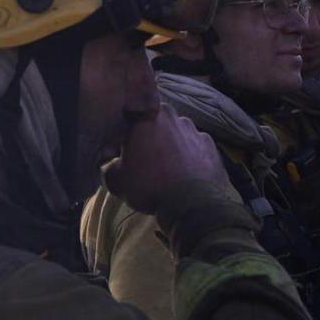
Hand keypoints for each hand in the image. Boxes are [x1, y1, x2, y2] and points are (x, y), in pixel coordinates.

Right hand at [104, 105, 226, 213]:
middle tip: (141, 159)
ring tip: (164, 168)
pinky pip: (193, 146)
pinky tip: (184, 172)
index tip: (117, 151)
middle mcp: (170, 115)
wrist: (193, 203)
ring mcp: (193, 128)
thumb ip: (109, 165)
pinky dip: (188, 155)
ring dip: (169, 145)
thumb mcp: (116, 180)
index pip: (126, 118)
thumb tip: (111, 162)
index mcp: (143, 117)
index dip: (120, 135)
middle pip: (152, 123)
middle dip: (146, 137)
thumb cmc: (149, 186)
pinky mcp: (210, 143)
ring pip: (175, 133)